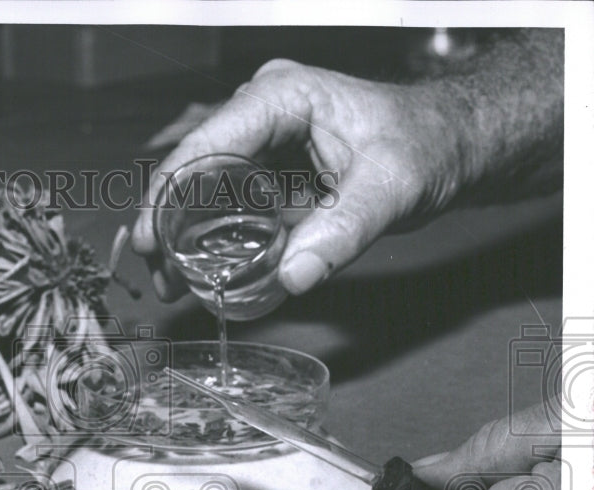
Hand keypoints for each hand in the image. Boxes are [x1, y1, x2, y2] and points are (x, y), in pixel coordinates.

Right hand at [132, 59, 465, 298]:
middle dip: (166, 221)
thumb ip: (344, 232)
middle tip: (156, 272)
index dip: (168, 191)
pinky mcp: (269, 167)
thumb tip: (292, 278)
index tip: (148, 237)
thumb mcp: (393, 188)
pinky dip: (212, 236)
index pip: (207, 141)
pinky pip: (228, 201)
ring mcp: (262, 140)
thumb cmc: (427, 145)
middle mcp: (262, 112)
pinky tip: (201, 270)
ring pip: (204, 186)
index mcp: (283, 97)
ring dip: (183, 234)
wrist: (451, 143)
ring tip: (171, 282)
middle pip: (194, 166)